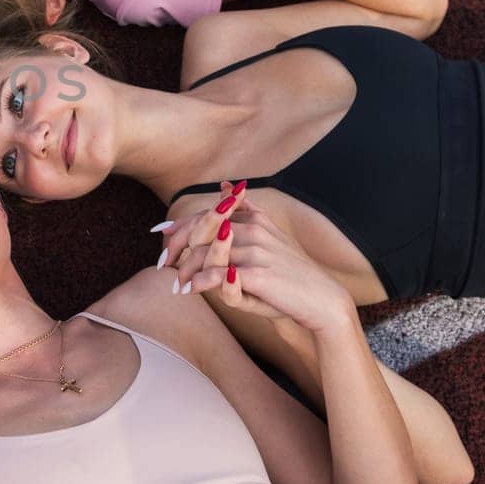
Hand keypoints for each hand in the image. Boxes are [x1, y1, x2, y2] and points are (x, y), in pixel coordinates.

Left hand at [168, 193, 355, 335]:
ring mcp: (255, 252)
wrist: (322, 300)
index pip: (208, 215)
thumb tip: (224, 184)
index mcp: (254, 220)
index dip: (182, 225)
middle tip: (164, 263)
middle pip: (201, 232)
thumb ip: (246, 212)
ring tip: (179, 283)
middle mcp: (253, 231)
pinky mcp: (257, 275)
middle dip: (177, 246)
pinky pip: (218, 276)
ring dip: (187, 270)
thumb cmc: (290, 272)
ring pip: (206, 255)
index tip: (162, 232)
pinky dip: (200, 283)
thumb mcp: (269, 237)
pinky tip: (193, 289)